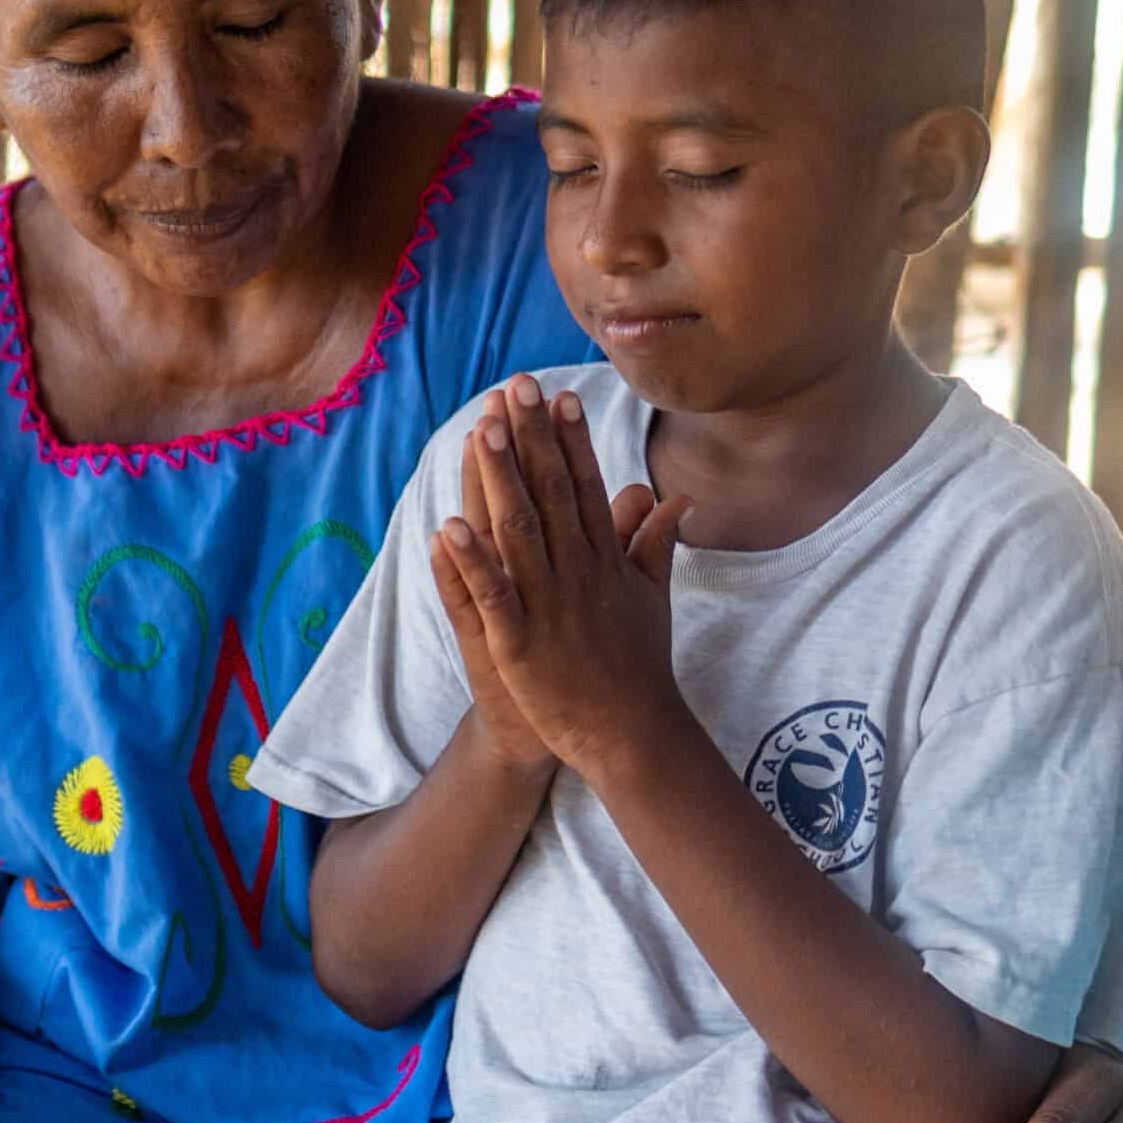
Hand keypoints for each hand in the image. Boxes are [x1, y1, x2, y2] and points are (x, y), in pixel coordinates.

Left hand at [434, 374, 690, 780]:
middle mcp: (579, 574)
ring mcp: (549, 607)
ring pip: (519, 533)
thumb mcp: (652, 594)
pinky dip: (471, 562)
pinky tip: (447, 526)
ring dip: (499, 480)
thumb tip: (675, 497)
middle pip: (551, 494)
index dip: (570, 440)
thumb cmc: (639, 663)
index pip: (585, 487)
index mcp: (606, 559)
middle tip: (515, 387)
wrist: (633, 735)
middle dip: (532, 439)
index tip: (557, 395)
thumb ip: (655, 541)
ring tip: (482, 431)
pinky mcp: (520, 645)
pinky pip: (491, 596)